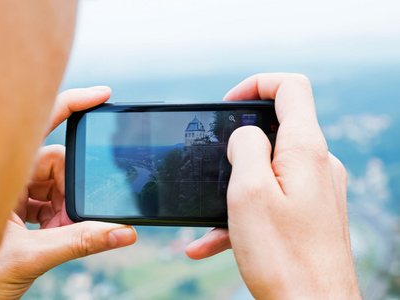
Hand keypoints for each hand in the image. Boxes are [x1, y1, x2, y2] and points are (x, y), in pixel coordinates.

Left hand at [0, 86, 136, 299]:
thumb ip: (80, 243)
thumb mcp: (29, 258)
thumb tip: (122, 231)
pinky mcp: (16, 209)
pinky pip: (48, 201)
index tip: (102, 96)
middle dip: (71, 191)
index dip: (71, 104)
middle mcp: (4, 178)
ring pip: (55, 185)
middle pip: (56, 164)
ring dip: (65, 210)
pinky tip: (52, 235)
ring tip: (57, 235)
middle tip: (70, 221)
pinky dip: (58, 218)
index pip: (39, 126)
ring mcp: (10, 193)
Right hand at [186, 74, 360, 298]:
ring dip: (235, 186)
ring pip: (269, 170)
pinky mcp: (310, 213)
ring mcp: (316, 190)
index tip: (227, 106)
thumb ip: (245, 147)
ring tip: (208, 214)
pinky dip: (244, 213)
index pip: (290, 87)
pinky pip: (273, 200)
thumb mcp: (249, 192)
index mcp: (305, 150)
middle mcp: (318, 165)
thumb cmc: (283, 258)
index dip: (255, 84)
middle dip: (237, 142)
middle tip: (213, 164)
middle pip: (277, 127)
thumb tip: (244, 134)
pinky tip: (211, 241)